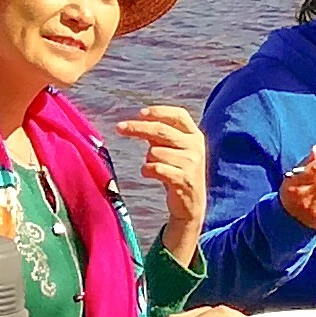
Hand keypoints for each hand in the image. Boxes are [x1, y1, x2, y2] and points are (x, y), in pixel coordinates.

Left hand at [117, 104, 211, 261]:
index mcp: (195, 135)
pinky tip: (149, 173)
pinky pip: (156, 168)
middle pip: (162, 130)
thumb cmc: (178, 171)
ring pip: (155, 151)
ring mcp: (191, 164)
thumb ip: (161, 135)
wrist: (190, 204)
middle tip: (120, 127)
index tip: (140, 113)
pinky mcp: (183, 180)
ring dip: (147, 158)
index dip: (159, 112)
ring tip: (153, 166)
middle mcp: (195, 147)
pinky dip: (147, 170)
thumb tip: (138, 121)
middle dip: (138, 127)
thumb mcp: (175, 150)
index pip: (179, 115)